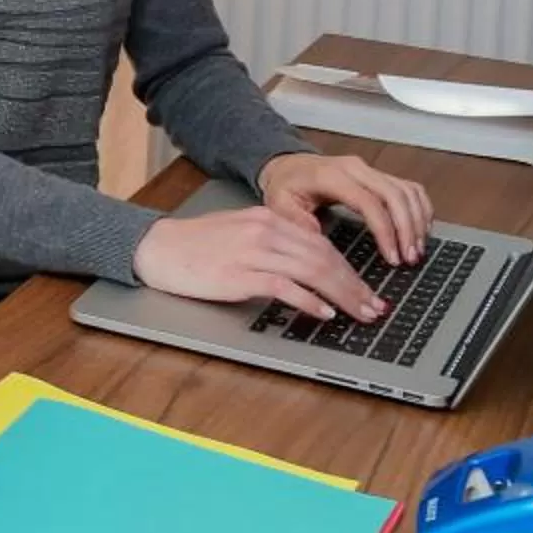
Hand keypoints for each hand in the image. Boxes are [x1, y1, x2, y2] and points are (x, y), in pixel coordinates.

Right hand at [135, 202, 387, 324]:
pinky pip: (285, 286)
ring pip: (312, 271)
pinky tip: (323, 313)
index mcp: (269, 218)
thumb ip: (274, 243)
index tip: (367, 290)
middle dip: (355, 286)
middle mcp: (266, 230)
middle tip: (375, 307)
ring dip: (342, 295)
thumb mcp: (241, 232)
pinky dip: (309, 301)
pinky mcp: (239, 274)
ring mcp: (253, 251)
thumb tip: (310, 266)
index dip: (350, 270)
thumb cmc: (196, 245)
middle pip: (325, 258)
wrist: (157, 247)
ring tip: (359, 313)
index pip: (323, 245)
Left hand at [259, 150, 432, 267]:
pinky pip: (409, 188)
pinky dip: (420, 208)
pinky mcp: (378, 175)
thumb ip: (299, 225)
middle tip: (411, 258)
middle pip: (395, 195)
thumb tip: (322, 249)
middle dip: (408, 229)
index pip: (369, 202)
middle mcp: (355, 168)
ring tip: (417, 250)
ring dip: (417, 221)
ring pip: (407, 190)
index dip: (385, 231)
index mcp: (331, 176)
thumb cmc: (285, 187)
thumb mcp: (280, 206)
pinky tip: (422, 229)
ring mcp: (369, 170)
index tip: (392, 258)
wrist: (287, 167)